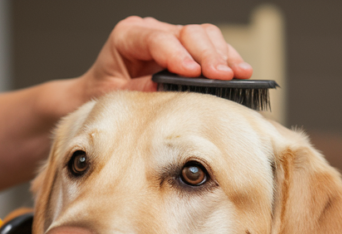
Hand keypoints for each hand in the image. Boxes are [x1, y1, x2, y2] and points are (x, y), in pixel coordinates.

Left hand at [78, 17, 252, 101]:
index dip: (177, 55)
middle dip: (207, 55)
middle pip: (188, 33)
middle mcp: (152, 30)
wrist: (102, 92)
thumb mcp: (114, 95)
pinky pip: (212, 46)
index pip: (158, 39)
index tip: (192, 73)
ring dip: (223, 55)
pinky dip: (227, 59)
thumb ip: (136, 90)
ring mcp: (171, 37)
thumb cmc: (104, 92)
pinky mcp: (187, 49)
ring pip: (205, 35)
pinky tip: (240, 72)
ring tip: (238, 75)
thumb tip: (163, 88)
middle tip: (222, 76)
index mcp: (127, 36)